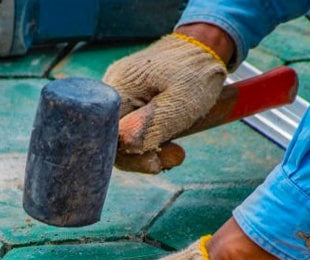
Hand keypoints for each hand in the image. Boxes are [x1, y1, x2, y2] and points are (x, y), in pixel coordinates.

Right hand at [102, 29, 228, 171]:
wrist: (203, 48)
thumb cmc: (195, 75)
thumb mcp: (180, 104)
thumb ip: (151, 125)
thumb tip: (124, 144)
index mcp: (120, 87)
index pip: (106, 133)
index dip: (127, 155)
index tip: (156, 160)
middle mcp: (110, 87)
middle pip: (110, 136)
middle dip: (141, 155)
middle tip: (175, 157)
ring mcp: (117, 91)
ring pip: (119, 134)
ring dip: (147, 149)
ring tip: (176, 151)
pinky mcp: (126, 96)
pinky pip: (127, 124)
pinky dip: (146, 137)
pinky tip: (166, 139)